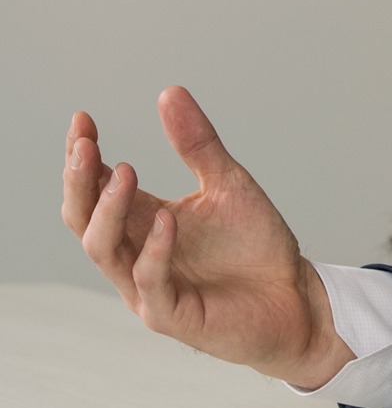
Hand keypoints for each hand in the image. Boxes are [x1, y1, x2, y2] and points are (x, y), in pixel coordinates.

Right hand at [60, 87, 351, 387]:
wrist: (296, 298)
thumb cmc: (256, 248)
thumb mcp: (230, 185)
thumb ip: (199, 145)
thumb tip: (169, 92)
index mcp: (143, 222)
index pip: (96, 188)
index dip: (83, 155)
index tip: (82, 119)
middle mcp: (134, 254)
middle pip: (83, 218)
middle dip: (79, 181)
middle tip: (84, 144)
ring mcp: (148, 288)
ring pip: (103, 250)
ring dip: (109, 210)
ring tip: (125, 171)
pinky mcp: (173, 315)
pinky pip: (150, 283)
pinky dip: (154, 251)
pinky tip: (167, 220)